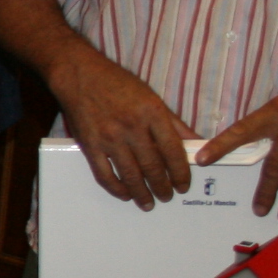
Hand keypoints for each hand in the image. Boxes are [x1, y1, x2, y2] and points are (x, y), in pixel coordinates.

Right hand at [52, 51, 194, 208]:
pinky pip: (104, 174)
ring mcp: (109, 138)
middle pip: (152, 167)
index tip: (184, 185)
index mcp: (152, 114)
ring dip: (142, 193)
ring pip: (130, 175)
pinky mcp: (90, 145)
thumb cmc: (118, 84)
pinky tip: (125, 194)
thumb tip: (197, 143)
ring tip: (149, 203)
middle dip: (162, 186)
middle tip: (167, 196)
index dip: (181, 173)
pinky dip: (116, 188)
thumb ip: (175, 123)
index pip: (172, 151)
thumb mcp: (153, 98)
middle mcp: (131, 127)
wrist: (80, 75)